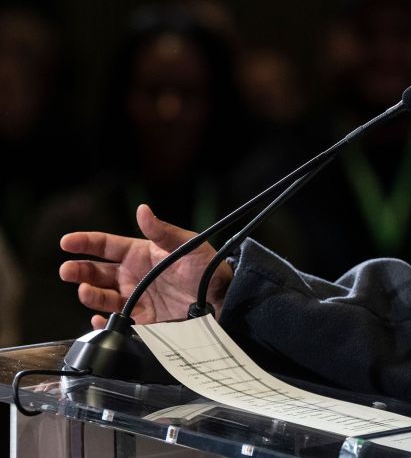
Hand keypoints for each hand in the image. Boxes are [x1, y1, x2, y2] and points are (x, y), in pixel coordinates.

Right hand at [59, 204, 232, 328]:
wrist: (221, 296)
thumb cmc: (205, 266)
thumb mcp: (187, 244)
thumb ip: (162, 231)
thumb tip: (143, 210)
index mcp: (140, 253)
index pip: (106, 245)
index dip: (85, 242)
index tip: (66, 242)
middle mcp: (133, 276)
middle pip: (96, 272)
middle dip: (79, 270)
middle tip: (68, 270)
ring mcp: (135, 298)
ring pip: (102, 296)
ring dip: (90, 294)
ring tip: (85, 291)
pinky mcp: (142, 320)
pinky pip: (116, 321)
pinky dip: (103, 321)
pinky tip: (99, 318)